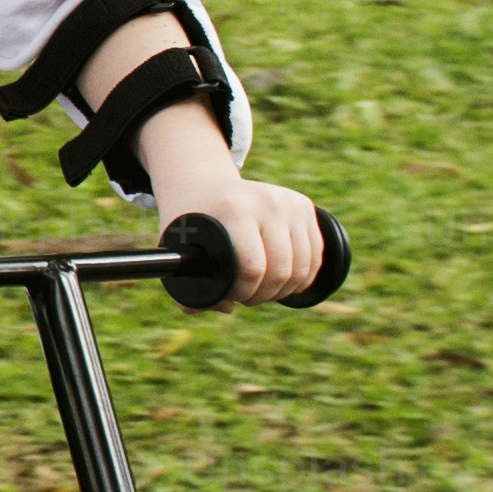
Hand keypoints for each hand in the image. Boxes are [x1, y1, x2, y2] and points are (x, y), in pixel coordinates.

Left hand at [164, 170, 328, 302]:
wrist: (204, 183)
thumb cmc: (189, 220)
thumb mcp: (177, 247)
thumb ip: (190, 285)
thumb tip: (225, 308)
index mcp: (235, 209)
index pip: (252, 267)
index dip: (244, 293)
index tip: (232, 297)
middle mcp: (268, 201)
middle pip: (281, 270)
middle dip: (263, 294)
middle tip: (247, 297)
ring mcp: (290, 202)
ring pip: (303, 266)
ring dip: (284, 289)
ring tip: (263, 291)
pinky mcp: (304, 206)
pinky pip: (315, 254)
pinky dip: (303, 276)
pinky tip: (285, 284)